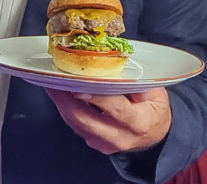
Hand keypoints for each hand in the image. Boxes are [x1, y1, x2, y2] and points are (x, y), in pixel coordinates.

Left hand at [45, 87, 171, 153]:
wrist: (155, 134)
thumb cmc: (154, 107)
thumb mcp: (154, 91)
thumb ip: (136, 81)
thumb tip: (112, 63)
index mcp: (139, 122)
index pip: (116, 109)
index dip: (96, 98)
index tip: (78, 86)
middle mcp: (121, 137)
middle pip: (87, 120)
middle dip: (66, 99)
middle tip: (53, 79)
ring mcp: (106, 144)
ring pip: (77, 124)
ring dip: (61, 103)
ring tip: (51, 82)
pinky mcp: (95, 144)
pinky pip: (76, 126)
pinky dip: (66, 108)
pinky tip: (59, 94)